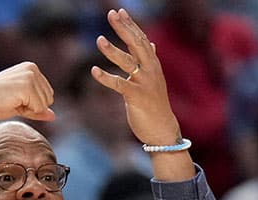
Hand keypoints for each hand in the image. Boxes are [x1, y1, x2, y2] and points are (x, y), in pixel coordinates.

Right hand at [0, 61, 53, 160]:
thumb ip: (38, 108)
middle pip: (49, 98)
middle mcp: (32, 68)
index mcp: (31, 67)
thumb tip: (53, 116)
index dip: (33, 103)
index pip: (48, 94)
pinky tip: (12, 104)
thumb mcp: (21, 103)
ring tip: (12, 102)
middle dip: (33, 106)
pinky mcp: (26, 86)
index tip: (15, 99)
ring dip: (29, 109)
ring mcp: (29, 76)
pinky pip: (39, 108)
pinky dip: (27, 111)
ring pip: (45, 104)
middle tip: (13, 101)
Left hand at [89, 9, 179, 146]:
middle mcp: (150, 71)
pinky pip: (119, 85)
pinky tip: (94, 70)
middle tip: (112, 14)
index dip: (131, 25)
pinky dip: (106, 77)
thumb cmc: (155, 105)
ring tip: (99, 39)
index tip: (120, 12)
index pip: (141, 40)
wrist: (163, 129)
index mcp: (153, 65)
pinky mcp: (137, 97)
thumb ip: (150, 61)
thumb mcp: (154, 79)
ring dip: (112, 50)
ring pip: (127, 62)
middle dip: (124, 28)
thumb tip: (151, 44)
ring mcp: (145, 83)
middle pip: (136, 45)